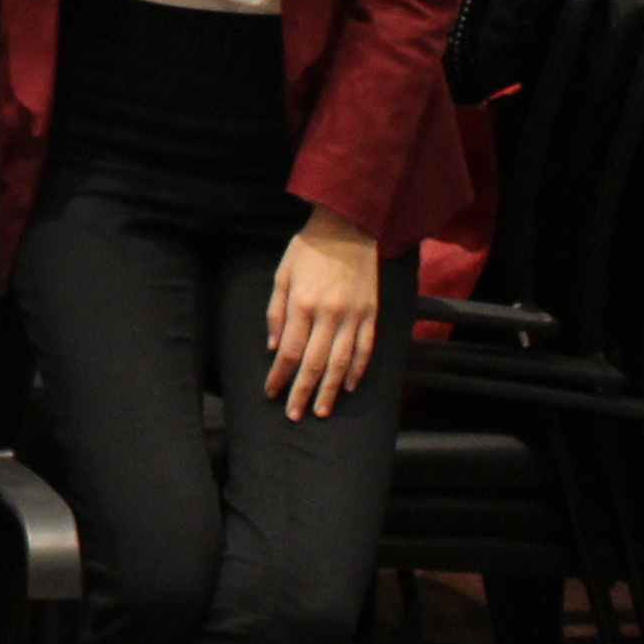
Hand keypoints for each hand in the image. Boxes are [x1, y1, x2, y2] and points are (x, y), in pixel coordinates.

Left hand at [266, 212, 385, 417]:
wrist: (348, 228)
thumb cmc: (308, 250)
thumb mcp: (282, 275)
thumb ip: (276, 312)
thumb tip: (274, 348)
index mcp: (302, 304)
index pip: (289, 352)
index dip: (279, 376)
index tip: (271, 393)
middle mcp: (329, 314)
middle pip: (314, 363)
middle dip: (303, 392)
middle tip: (295, 415)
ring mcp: (353, 316)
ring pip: (341, 362)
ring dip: (330, 390)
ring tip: (322, 411)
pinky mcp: (372, 313)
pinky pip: (365, 349)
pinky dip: (357, 370)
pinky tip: (348, 386)